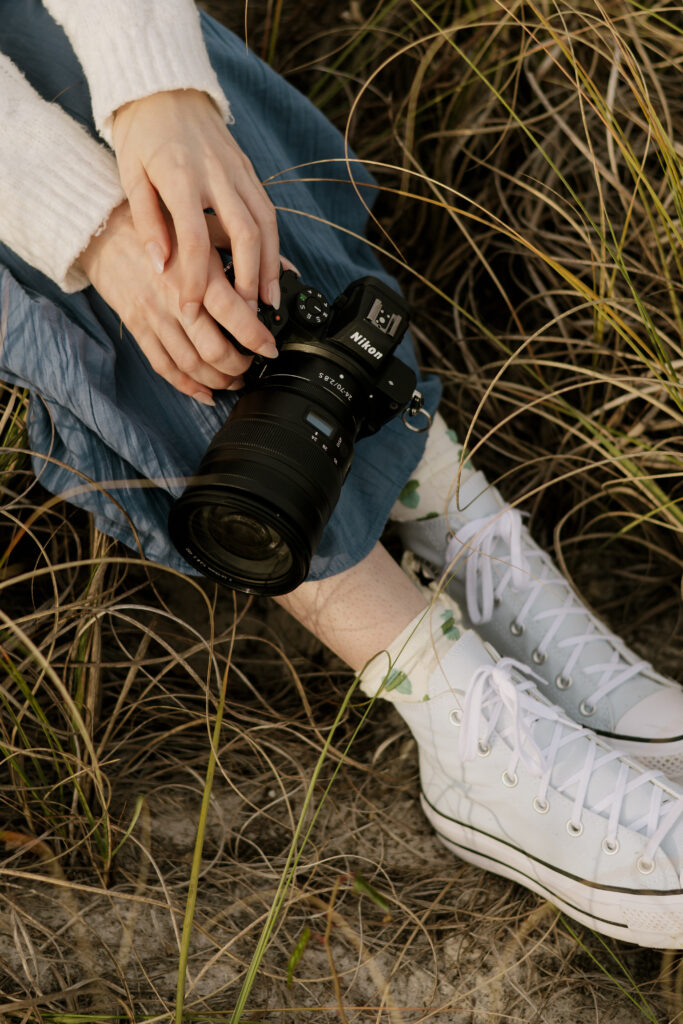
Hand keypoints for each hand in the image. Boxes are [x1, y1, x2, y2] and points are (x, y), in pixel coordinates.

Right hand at [78, 201, 277, 402]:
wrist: (103, 228)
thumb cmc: (160, 227)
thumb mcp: (204, 231)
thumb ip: (242, 251)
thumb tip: (285, 269)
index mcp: (196, 272)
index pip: (233, 313)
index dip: (256, 337)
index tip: (270, 347)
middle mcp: (175, 298)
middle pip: (213, 349)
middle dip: (239, 366)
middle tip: (252, 365)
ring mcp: (154, 316)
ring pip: (190, 364)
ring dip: (217, 379)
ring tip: (233, 379)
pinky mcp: (138, 327)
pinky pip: (164, 366)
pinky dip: (187, 385)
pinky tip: (204, 391)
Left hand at [111, 88, 280, 330]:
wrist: (164, 88)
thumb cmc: (141, 136)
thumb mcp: (131, 177)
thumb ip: (146, 222)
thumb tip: (161, 266)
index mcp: (181, 177)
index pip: (195, 241)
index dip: (195, 280)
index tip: (191, 309)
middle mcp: (217, 174)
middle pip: (245, 236)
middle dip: (248, 280)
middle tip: (246, 314)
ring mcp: (238, 171)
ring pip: (266, 225)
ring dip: (270, 267)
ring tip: (268, 301)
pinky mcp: (249, 170)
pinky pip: (268, 212)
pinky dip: (274, 245)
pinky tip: (270, 269)